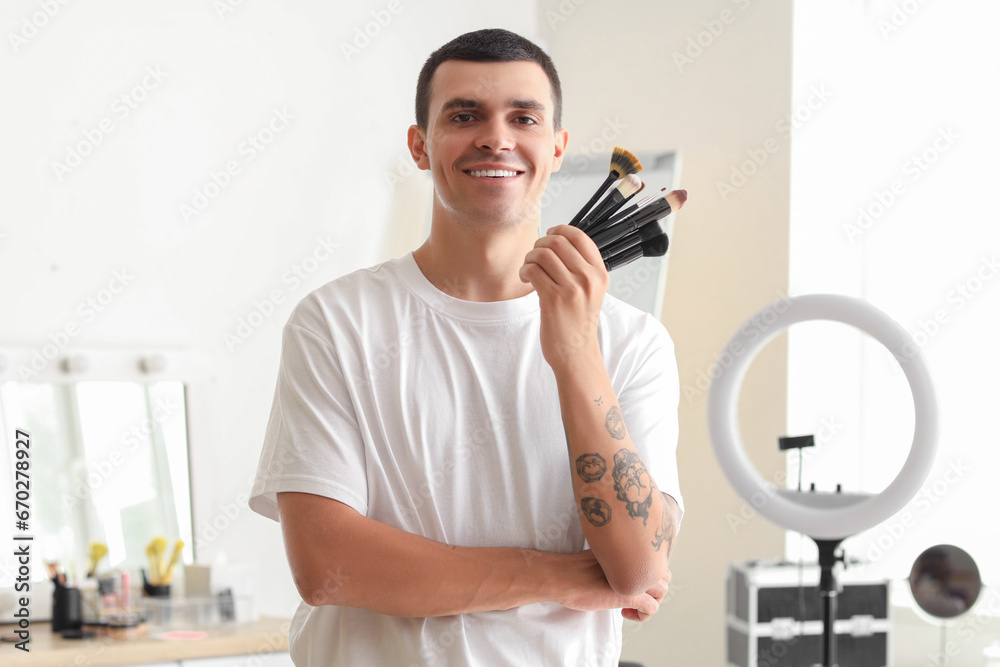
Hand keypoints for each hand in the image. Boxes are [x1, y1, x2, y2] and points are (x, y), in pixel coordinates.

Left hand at [518, 225, 608, 370]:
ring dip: (529, 258)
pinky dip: (524, 271)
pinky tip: (526, 280)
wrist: (576, 352)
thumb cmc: (578, 322)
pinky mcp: (553, 300)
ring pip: (542, 254)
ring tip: (529, 270)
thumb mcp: (591, 291)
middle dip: (539, 244)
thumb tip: (556, 240)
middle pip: (557, 241)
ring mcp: (572, 289)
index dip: (559, 230)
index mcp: (599, 273)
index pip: (579, 236)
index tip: (548, 236)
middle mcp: (588, 279)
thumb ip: (580, 267)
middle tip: (534, 256)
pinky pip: (533, 271)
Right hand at [555, 551, 662, 620]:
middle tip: (636, 596)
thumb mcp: (602, 560)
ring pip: (662, 591)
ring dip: (650, 602)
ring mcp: (635, 578)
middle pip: (664, 574)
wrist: (562, 576)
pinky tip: (626, 614)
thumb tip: (623, 571)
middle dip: (653, 589)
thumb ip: (617, 563)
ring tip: (631, 606)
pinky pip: (651, 608)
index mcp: (629, 550)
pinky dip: (643, 615)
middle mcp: (636, 562)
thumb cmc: (574, 569)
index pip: (654, 560)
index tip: (633, 584)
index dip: (646, 575)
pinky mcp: (630, 595)